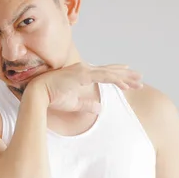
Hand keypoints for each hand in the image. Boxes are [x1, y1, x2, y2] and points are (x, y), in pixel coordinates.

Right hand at [28, 62, 142, 112]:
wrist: (38, 95)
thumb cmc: (53, 98)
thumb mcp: (74, 103)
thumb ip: (87, 104)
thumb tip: (99, 108)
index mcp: (82, 74)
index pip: (103, 73)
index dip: (117, 74)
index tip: (129, 76)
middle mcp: (84, 69)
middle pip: (110, 71)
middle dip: (126, 75)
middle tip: (140, 78)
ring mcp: (84, 70)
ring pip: (110, 73)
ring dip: (125, 77)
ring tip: (139, 81)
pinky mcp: (82, 74)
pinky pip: (103, 77)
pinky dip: (115, 80)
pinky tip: (126, 85)